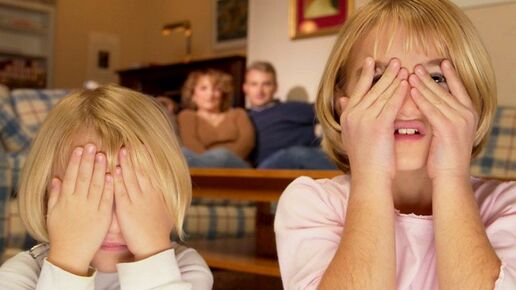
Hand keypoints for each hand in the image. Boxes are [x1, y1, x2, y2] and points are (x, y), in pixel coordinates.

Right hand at [47, 144, 113, 275]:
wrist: (71, 254)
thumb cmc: (61, 233)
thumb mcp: (53, 213)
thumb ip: (55, 195)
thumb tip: (55, 178)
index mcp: (66, 200)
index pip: (71, 176)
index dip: (75, 161)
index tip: (79, 148)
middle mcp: (78, 202)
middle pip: (83, 177)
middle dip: (87, 160)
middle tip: (91, 145)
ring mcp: (91, 208)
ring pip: (96, 185)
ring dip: (99, 169)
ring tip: (102, 154)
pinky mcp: (103, 217)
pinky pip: (106, 199)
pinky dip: (109, 186)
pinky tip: (112, 174)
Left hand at [113, 146, 173, 260]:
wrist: (154, 245)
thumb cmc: (156, 229)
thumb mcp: (163, 209)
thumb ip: (158, 196)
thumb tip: (158, 185)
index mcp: (156, 193)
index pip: (151, 170)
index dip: (146, 157)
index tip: (142, 144)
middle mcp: (148, 194)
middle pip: (141, 170)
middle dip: (135, 155)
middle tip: (130, 140)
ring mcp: (137, 201)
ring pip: (131, 178)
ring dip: (126, 163)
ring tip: (121, 149)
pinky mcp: (127, 210)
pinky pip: (122, 192)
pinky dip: (118, 180)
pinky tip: (114, 170)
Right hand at [339, 57, 408, 180]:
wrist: (369, 178)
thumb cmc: (365, 160)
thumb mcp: (351, 134)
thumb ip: (348, 114)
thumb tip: (342, 99)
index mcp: (347, 116)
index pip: (357, 89)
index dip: (365, 74)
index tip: (371, 61)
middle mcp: (353, 115)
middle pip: (371, 88)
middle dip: (384, 73)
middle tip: (393, 60)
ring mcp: (364, 119)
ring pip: (382, 94)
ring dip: (394, 79)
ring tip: (403, 67)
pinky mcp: (378, 125)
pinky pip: (391, 104)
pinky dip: (400, 92)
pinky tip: (407, 83)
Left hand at [408, 60, 477, 179]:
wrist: (450, 177)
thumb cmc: (444, 158)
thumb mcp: (447, 133)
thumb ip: (443, 117)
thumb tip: (431, 104)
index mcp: (469, 114)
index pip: (459, 88)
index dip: (450, 75)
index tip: (442, 62)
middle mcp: (466, 114)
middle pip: (445, 90)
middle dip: (430, 77)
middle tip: (417, 65)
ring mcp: (459, 120)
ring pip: (437, 97)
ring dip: (422, 84)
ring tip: (411, 73)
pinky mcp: (448, 128)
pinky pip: (431, 109)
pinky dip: (421, 99)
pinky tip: (411, 91)